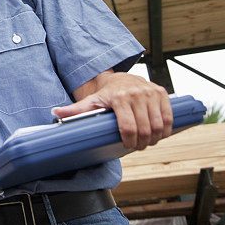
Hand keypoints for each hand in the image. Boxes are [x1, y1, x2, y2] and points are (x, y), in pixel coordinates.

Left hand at [52, 72, 172, 149]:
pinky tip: (158, 134)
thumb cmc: (106, 94)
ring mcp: (150, 93)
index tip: (127, 146)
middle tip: (137, 146)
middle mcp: (136, 94)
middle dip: (142, 143)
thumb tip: (55, 114)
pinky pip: (169, 117)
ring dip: (155, 138)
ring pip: (159, 125)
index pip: (128, 127)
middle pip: (145, 129)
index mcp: (118, 97)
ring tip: (147, 141)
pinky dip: (166, 129)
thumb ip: (75, 110)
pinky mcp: (162, 93)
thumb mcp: (91, 101)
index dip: (129, 141)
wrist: (122, 78)